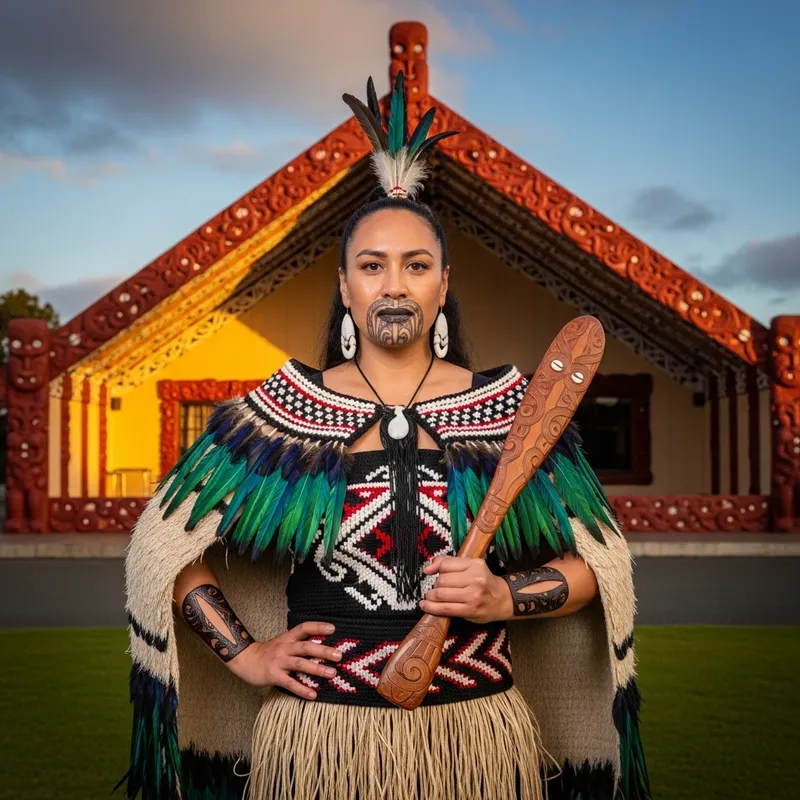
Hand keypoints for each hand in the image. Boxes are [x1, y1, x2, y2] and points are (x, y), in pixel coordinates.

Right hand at [226, 621, 341, 699]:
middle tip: (339, 655)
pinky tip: (313, 695)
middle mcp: (284, 648)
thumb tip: (320, 641)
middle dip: (323, 651)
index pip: (304, 628)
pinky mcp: (274, 676)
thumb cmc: (269, 652)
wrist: (245, 660)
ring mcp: (279, 662)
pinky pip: (290, 683)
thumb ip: (298, 641)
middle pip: (306, 647)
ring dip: (317, 669)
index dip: (318, 627)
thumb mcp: (283, 642)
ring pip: (300, 664)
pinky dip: (302, 689)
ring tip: (332, 674)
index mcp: (288, 638)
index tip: (333, 629)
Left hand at [419, 556, 513, 623]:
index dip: (435, 570)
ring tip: (430, 597)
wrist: (502, 599)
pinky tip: (425, 605)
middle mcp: (475, 579)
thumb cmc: (483, 581)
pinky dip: (431, 607)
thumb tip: (427, 568)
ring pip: (441, 594)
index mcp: (475, 564)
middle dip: (434, 585)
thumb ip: (448, 562)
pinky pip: (445, 609)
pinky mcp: (470, 610)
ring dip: (431, 596)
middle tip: (436, 588)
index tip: (430, 573)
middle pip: (442, 580)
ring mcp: (473, 596)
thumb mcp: (470, 566)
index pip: (446, 565)